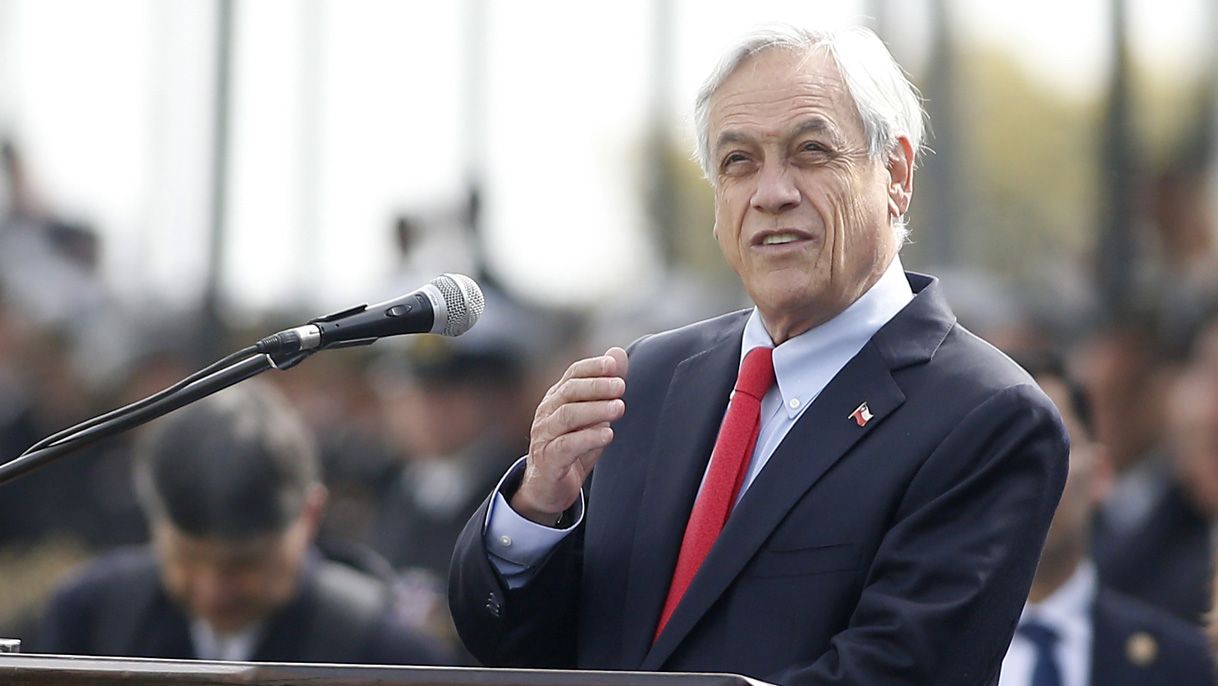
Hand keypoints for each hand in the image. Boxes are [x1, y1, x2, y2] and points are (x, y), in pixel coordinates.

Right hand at [511, 347, 627, 524]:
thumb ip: (605, 387)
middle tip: (621, 387)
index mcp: (557, 398)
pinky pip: (566, 445)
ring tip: (620, 408)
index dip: (593, 367)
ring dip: (596, 410)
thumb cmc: (572, 447)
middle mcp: (547, 413)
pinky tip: (608, 435)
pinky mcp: (548, 460)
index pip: (572, 374)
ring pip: (567, 416)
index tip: (614, 365)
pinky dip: (588, 438)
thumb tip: (618, 353)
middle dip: (597, 386)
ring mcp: (544, 436)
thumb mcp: (593, 416)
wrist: (548, 488)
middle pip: (569, 391)